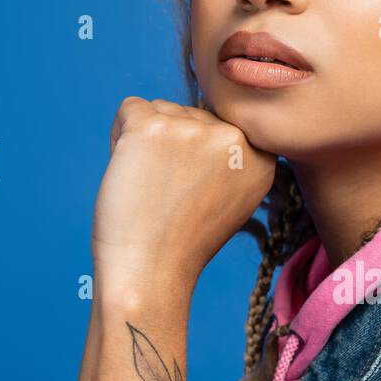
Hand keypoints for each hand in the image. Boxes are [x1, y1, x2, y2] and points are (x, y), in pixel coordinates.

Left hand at [92, 97, 276, 294]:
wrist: (150, 273)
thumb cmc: (183, 242)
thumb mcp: (232, 200)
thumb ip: (231, 160)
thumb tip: (206, 120)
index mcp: (261, 156)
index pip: (220, 126)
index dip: (197, 155)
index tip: (192, 190)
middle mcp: (233, 138)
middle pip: (189, 114)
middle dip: (171, 145)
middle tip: (167, 192)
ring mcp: (193, 130)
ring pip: (160, 109)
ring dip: (146, 140)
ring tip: (150, 186)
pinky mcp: (153, 127)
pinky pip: (129, 107)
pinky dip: (119, 134)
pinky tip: (129, 171)